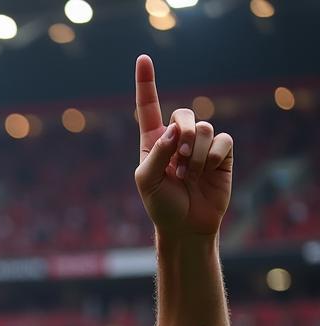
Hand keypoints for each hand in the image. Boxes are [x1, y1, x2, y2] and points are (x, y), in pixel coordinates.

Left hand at [134, 54, 232, 238]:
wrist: (186, 226)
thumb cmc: (162, 205)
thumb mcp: (148, 182)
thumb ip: (158, 153)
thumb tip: (175, 128)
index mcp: (153, 142)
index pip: (149, 107)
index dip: (146, 83)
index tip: (143, 59)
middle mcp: (177, 138)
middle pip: (184, 114)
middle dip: (183, 133)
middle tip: (181, 159)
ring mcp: (201, 145)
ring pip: (204, 128)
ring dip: (196, 153)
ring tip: (190, 174)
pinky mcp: (221, 153)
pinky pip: (222, 140)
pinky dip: (214, 157)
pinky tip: (209, 171)